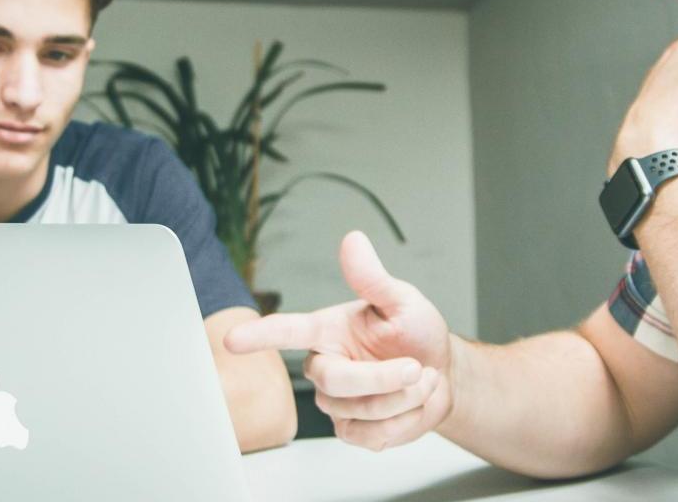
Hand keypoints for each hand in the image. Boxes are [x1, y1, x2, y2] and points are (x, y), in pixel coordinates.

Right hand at [224, 231, 452, 450]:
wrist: (444, 375)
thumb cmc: (417, 334)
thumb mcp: (402, 301)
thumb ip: (373, 279)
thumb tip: (353, 241)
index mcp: (328, 330)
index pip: (287, 331)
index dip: (260, 335)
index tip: (233, 340)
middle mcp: (325, 366)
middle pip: (335, 380)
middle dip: (383, 378)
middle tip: (416, 367)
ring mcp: (336, 403)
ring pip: (361, 411)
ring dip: (404, 397)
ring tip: (420, 378)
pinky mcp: (351, 430)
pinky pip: (372, 436)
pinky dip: (405, 421)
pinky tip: (412, 404)